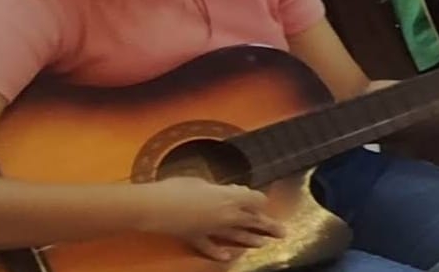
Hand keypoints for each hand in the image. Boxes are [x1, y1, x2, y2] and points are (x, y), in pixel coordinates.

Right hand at [135, 177, 284, 261]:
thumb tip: (229, 191)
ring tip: (264, 244)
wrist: (156, 207)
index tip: (261, 200)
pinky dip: (220, 252)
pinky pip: (211, 247)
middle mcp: (226, 215)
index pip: (255, 200)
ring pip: (237, 236)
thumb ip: (219, 188)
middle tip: (283, 232)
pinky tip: (229, 257)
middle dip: (268, 226)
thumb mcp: (202, 182)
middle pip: (253, 221)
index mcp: (230, 197)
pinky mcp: (197, 239)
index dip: (259, 200)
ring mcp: (212, 229)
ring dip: (251, 240)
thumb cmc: (178, 188)